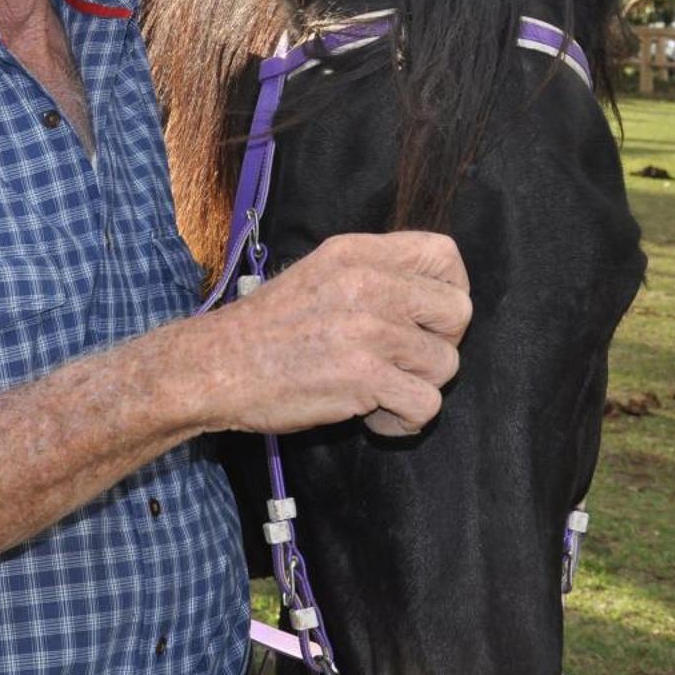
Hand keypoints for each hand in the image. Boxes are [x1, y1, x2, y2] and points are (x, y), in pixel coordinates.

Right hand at [197, 231, 470, 437]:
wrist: (216, 366)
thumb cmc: (266, 327)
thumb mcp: (319, 273)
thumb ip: (372, 274)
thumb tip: (425, 293)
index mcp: (359, 253)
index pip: (444, 254)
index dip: (450, 289)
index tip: (428, 318)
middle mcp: (370, 283)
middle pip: (458, 311)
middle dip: (441, 343)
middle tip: (405, 360)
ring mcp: (370, 330)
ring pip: (446, 363)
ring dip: (418, 387)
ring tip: (382, 392)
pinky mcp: (365, 377)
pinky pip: (425, 405)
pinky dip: (405, 421)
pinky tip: (376, 418)